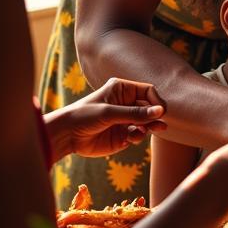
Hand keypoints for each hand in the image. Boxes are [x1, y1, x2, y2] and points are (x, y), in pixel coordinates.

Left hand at [45, 78, 165, 157]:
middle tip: (161, 125)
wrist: (66, 135)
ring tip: (147, 132)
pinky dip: (138, 137)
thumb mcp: (109, 112)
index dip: (156, 101)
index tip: (161, 112)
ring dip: (149, 128)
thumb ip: (136, 113)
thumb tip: (161, 111)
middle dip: (155, 116)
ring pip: (146, 123)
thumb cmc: (84, 116)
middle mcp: (126, 103)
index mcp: (122, 90)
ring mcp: (124, 120)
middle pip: (150, 108)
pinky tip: (131, 138)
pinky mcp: (122, 135)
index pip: (148, 91)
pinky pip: (138, 135)